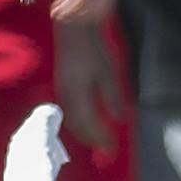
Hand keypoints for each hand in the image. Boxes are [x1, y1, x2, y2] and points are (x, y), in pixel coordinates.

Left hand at [46, 0, 116, 22]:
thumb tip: (66, 5)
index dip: (67, 9)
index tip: (55, 13)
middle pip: (91, 5)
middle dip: (73, 14)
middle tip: (60, 15)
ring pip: (101, 8)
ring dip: (83, 15)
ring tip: (69, 13)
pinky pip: (107, 4)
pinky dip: (94, 11)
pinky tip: (82, 12)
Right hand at [54, 22, 122, 156]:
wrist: (72, 31)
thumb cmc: (93, 49)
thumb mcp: (109, 73)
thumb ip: (113, 97)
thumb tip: (120, 118)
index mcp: (79, 96)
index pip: (91, 125)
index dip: (102, 139)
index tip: (113, 149)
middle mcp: (67, 99)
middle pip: (79, 127)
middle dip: (93, 140)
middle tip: (106, 149)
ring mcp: (61, 94)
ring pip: (71, 122)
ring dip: (84, 134)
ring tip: (97, 140)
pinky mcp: (61, 89)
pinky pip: (68, 113)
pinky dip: (78, 123)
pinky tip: (87, 123)